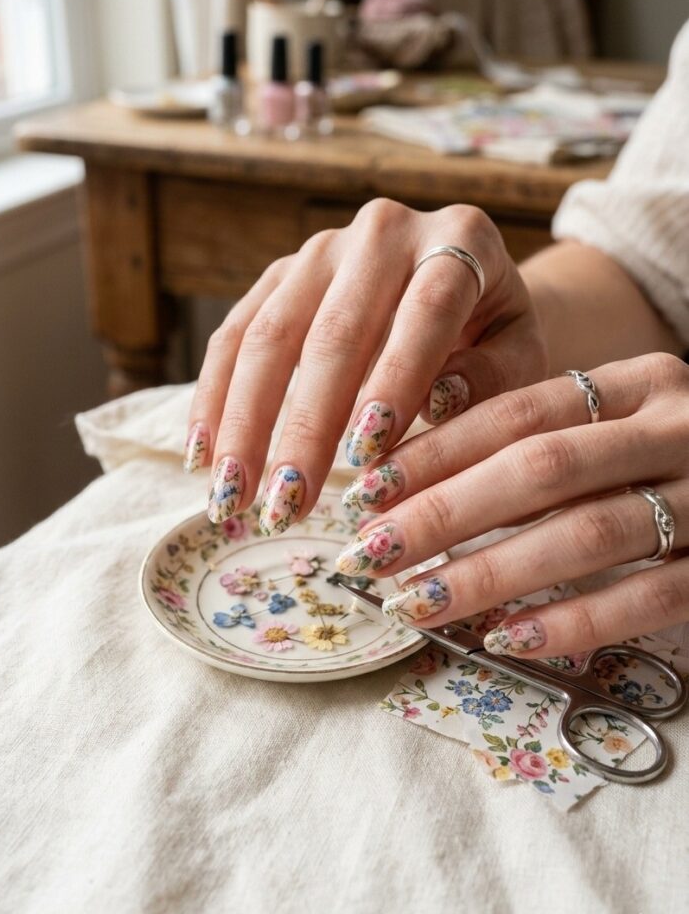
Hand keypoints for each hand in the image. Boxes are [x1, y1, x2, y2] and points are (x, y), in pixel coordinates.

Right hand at [185, 200, 546, 532]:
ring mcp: (323, 247)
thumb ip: (491, 379)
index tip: (364, 455)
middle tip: (286, 505)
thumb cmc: (496, 332)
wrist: (469, 280)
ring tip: (232, 496)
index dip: (395, 379)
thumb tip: (435, 405)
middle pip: (334, 330)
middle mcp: (385, 230)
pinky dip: (215, 395)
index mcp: (461, 239)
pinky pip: (236, 332)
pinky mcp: (282, 272)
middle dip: (304, 425)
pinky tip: (201, 454)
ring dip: (244, 421)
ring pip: (270, 333)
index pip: (426, 309)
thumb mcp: (521, 354)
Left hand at [335, 353, 688, 657]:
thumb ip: (547, 444)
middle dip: (442, 515)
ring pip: (585, 535)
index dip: (436, 453)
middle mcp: (677, 428)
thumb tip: (416, 487)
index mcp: (640, 384)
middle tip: (368, 554)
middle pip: (539, 469)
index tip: (365, 490)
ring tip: (416, 604)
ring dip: (489, 573)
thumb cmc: (678, 462)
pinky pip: (647, 599)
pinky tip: (507, 638)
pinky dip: (572, 621)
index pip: (518, 413)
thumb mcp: (622, 429)